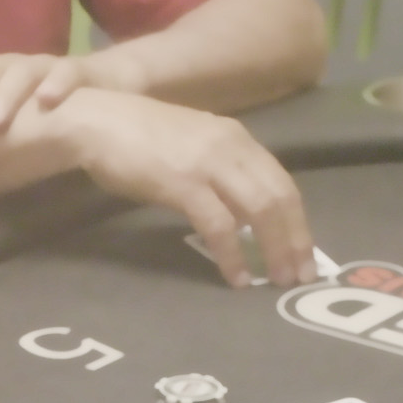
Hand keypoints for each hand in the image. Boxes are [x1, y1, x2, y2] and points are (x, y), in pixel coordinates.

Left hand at [0, 53, 93, 135]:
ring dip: (5, 95)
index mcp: (2, 76)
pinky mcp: (87, 73)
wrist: (116, 88)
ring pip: (23, 72)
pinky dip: (56, 84)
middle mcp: (22, 67)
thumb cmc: (58, 113)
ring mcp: (52, 67)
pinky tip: (45, 101)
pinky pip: (70, 73)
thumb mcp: (20, 123)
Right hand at [45, 88, 315, 286]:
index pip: (283, 182)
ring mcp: (208, 163)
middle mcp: (231, 146)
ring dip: (273, 250)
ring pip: (259, 210)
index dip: (299, 222)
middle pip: (279, 198)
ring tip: (276, 280)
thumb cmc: (138, 138)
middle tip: (300, 276)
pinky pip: (220, 225)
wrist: (97, 122)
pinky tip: (236, 276)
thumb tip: (244, 213)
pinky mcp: (183, 183)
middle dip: (295, 241)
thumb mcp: (194, 147)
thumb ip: (221, 172)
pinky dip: (232, 254)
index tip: (305, 254)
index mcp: (237, 138)